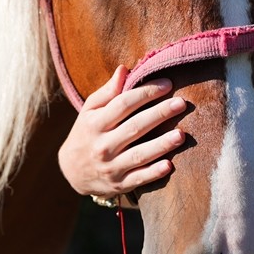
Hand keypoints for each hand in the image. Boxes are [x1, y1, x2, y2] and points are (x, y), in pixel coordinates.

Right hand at [57, 66, 186, 198]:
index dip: (146, 93)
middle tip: (181, 103)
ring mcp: (111, 167)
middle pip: (134, 127)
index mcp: (95, 124)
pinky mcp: (119, 184)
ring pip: (138, 155)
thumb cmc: (87, 133)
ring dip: (160, 145)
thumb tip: (124, 69)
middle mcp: (102, 146)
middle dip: (159, 114)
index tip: (167, 84)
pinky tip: (169, 165)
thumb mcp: (89, 111)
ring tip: (181, 135)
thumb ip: (108, 92)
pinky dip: (153, 173)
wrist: (72, 171)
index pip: (123, 104)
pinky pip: (139, 179)